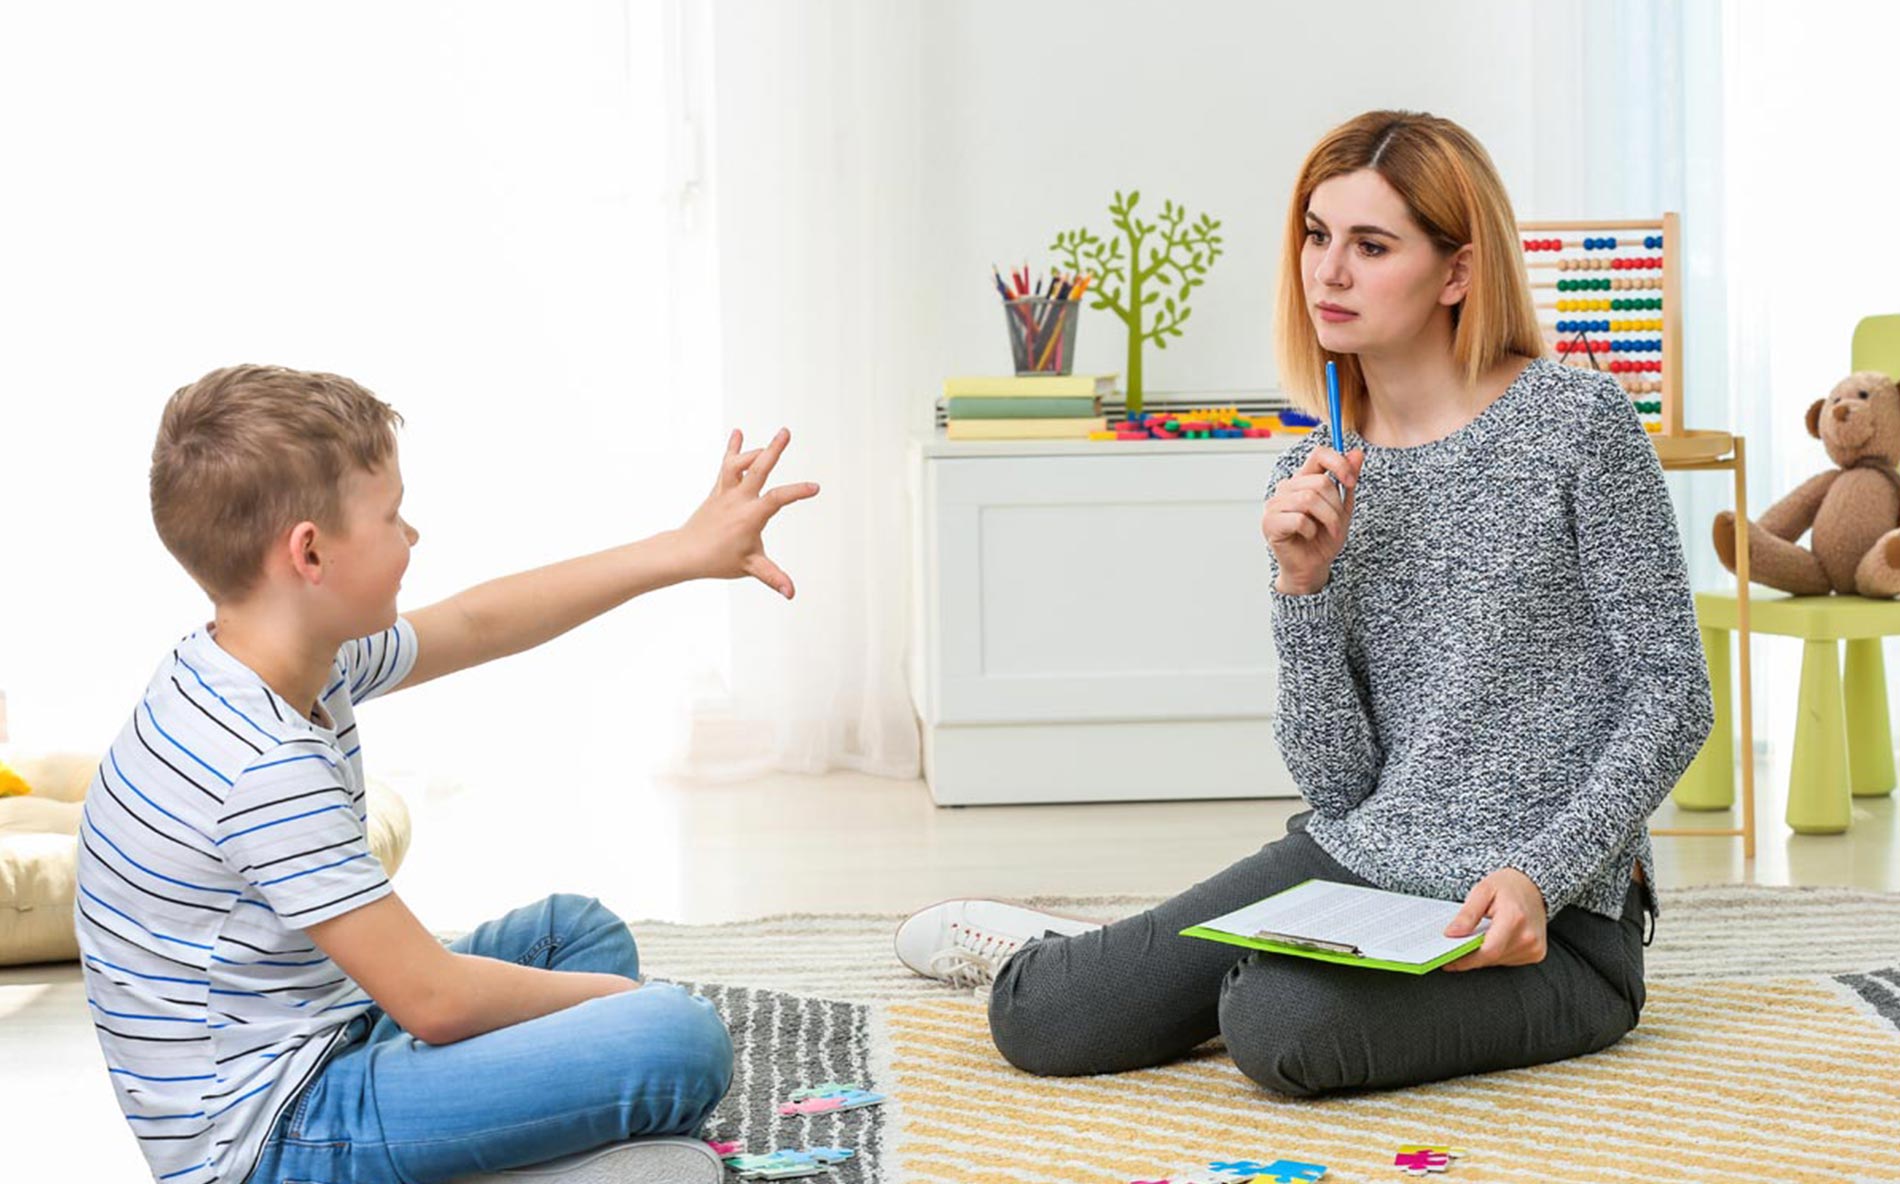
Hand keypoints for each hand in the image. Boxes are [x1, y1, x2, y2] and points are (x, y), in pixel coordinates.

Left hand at [676, 428, 819, 597]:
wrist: (685, 552)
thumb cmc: (717, 560)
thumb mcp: (749, 568)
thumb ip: (773, 577)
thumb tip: (791, 593)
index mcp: (749, 516)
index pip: (776, 498)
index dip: (796, 492)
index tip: (814, 488)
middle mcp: (737, 500)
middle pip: (757, 469)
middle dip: (773, 450)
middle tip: (786, 432)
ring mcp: (726, 492)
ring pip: (739, 464)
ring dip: (754, 450)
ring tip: (771, 443)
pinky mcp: (718, 489)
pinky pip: (726, 466)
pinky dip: (733, 449)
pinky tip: (737, 432)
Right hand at [1262, 447, 1363, 594]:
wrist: (1312, 566)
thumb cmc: (1324, 538)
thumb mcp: (1343, 507)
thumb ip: (1348, 480)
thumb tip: (1357, 452)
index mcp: (1304, 479)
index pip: (1319, 454)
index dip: (1338, 463)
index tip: (1351, 481)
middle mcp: (1287, 487)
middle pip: (1319, 482)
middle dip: (1336, 505)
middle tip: (1337, 523)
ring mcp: (1275, 504)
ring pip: (1309, 499)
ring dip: (1327, 519)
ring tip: (1327, 531)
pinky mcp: (1270, 523)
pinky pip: (1299, 519)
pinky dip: (1311, 531)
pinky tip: (1308, 536)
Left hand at [1441, 868, 1547, 971]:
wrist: (1533, 886)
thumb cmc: (1508, 886)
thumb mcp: (1482, 891)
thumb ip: (1467, 914)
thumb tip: (1451, 934)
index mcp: (1514, 919)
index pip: (1488, 950)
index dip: (1466, 959)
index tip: (1448, 961)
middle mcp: (1528, 937)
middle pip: (1491, 958)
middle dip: (1471, 955)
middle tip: (1456, 947)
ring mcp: (1534, 947)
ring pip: (1498, 961)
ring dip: (1483, 954)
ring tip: (1478, 936)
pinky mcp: (1536, 954)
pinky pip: (1508, 961)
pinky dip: (1496, 954)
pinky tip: (1494, 939)